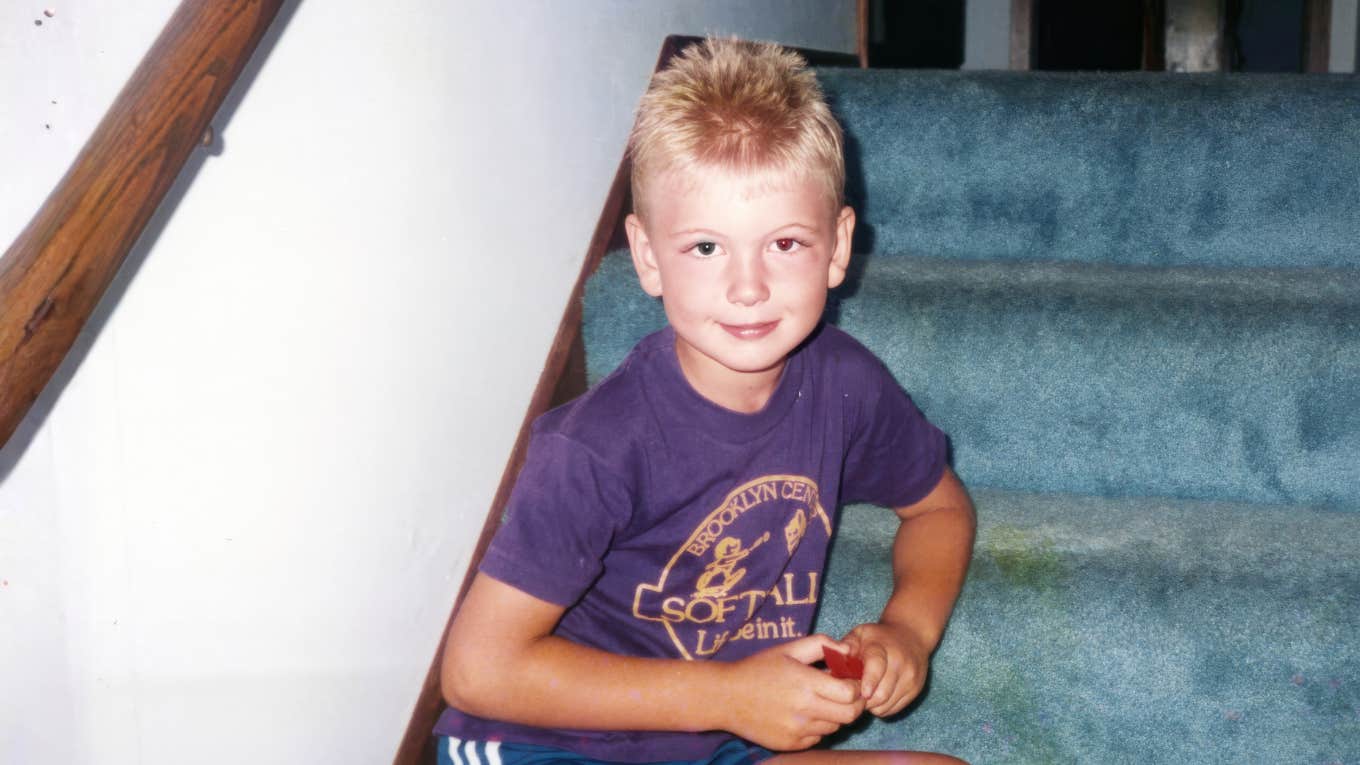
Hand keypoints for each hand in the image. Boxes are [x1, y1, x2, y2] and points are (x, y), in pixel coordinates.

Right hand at [716, 634, 864, 750]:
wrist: (725, 697)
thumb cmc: (758, 668)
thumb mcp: (787, 649)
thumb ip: (820, 644)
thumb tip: (848, 651)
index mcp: (805, 683)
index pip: (851, 693)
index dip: (857, 686)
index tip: (851, 679)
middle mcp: (804, 710)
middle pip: (850, 715)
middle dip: (855, 704)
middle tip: (848, 694)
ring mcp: (797, 731)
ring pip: (835, 727)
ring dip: (836, 715)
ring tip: (822, 701)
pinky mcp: (791, 744)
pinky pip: (818, 737)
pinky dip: (819, 726)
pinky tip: (806, 713)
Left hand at [842, 622, 930, 716]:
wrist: (910, 635)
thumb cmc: (877, 637)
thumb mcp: (860, 634)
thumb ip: (846, 646)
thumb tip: (835, 661)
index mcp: (882, 647)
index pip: (877, 666)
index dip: (870, 682)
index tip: (863, 693)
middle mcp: (900, 663)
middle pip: (882, 693)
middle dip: (863, 699)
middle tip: (853, 696)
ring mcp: (910, 678)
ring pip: (887, 704)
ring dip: (872, 705)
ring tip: (864, 694)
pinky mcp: (916, 690)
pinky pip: (894, 709)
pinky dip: (882, 707)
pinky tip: (877, 695)